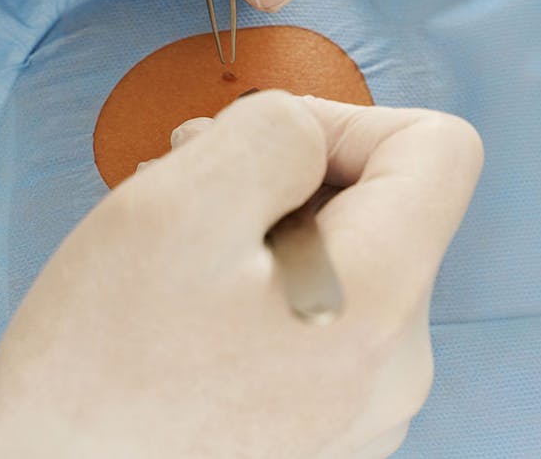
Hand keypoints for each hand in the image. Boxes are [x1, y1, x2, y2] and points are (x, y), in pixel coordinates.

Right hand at [0, 91, 481, 458]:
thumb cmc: (100, 365)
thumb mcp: (181, 200)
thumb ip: (276, 129)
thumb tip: (312, 135)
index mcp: (384, 301)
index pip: (440, 149)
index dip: (350, 119)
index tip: (265, 146)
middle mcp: (399, 362)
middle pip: (385, 200)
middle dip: (290, 170)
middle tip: (192, 176)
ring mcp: (367, 401)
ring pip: (346, 250)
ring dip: (267, 219)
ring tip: (181, 238)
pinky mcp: (331, 421)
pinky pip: (324, 308)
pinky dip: (265, 276)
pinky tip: (194, 292)